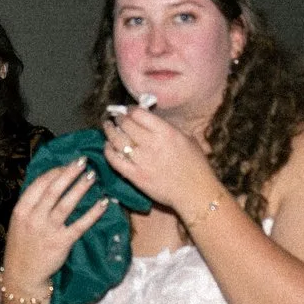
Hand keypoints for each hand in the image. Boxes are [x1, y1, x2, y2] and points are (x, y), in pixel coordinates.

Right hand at [1, 160, 107, 298]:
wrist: (23, 275)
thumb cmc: (22, 246)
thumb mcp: (19, 222)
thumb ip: (32, 204)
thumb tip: (50, 183)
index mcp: (22, 209)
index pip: (39, 184)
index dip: (55, 171)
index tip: (67, 164)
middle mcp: (34, 217)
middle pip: (54, 189)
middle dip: (69, 173)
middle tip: (83, 161)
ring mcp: (48, 230)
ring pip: (67, 204)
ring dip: (81, 188)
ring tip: (92, 176)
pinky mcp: (62, 242)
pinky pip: (80, 224)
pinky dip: (93, 213)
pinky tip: (103, 203)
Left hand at [100, 102, 223, 217]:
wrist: (194, 193)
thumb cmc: (196, 166)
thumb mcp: (188, 139)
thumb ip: (170, 128)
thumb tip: (153, 121)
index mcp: (166, 132)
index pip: (139, 114)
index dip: (130, 110)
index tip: (128, 110)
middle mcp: (151, 143)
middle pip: (126, 124)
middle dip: (119, 119)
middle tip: (116, 118)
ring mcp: (141, 160)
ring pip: (117, 140)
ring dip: (109, 131)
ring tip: (108, 127)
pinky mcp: (135, 176)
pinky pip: (115, 160)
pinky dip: (108, 151)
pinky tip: (108, 146)